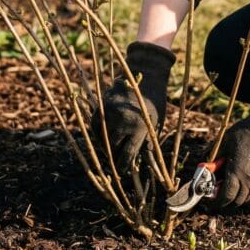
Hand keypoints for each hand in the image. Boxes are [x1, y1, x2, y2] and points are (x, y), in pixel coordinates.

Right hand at [91, 41, 175, 171]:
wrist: (147, 78)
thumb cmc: (154, 105)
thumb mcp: (154, 125)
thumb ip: (145, 144)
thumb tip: (135, 166)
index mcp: (139, 127)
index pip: (127, 154)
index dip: (123, 166)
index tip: (122, 172)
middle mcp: (123, 120)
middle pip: (112, 148)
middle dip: (113, 158)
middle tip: (114, 164)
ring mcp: (110, 112)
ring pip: (101, 138)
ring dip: (104, 147)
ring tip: (110, 151)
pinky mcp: (101, 105)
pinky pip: (95, 126)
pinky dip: (98, 134)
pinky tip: (104, 137)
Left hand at [216, 93, 249, 206]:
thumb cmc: (243, 135)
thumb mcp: (223, 144)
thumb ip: (213, 160)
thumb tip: (205, 169)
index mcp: (235, 174)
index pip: (226, 197)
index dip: (219, 201)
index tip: (213, 198)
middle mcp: (248, 181)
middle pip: (237, 201)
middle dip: (228, 200)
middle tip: (222, 193)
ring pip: (247, 197)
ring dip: (239, 196)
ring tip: (233, 187)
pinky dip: (249, 191)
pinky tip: (245, 182)